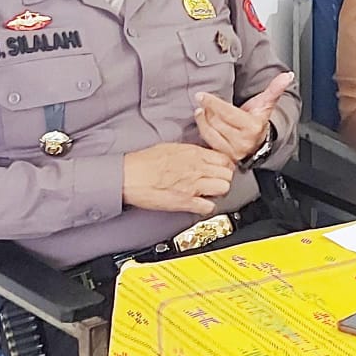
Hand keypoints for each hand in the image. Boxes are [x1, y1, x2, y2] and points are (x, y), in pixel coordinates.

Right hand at [122, 143, 236, 213]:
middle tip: (216, 182)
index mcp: (194, 153)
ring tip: (210, 193)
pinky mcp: (185, 202)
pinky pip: (208, 207)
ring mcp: (193, 185)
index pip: (225, 159)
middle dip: (225, 179)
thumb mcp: (171, 147)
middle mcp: (197, 168)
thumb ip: (190, 152)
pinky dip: (207, 208)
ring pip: (224, 189)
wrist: (128, 175)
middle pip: (228, 174)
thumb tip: (199, 154)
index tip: (222, 170)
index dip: (226, 166)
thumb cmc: (143, 162)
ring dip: (219, 193)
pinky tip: (201, 205)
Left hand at [193, 72, 294, 159]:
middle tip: (202, 100)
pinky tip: (202, 121)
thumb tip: (287, 76)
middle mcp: (243, 141)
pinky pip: (208, 142)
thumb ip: (275, 89)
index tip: (201, 95)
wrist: (258, 142)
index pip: (227, 113)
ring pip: (210, 132)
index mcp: (253, 126)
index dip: (213, 103)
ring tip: (201, 110)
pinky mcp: (225, 155)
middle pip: (217, 122)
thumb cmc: (258, 120)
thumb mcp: (266, 103)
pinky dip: (203, 130)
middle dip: (208, 109)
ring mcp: (234, 151)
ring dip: (203, 119)